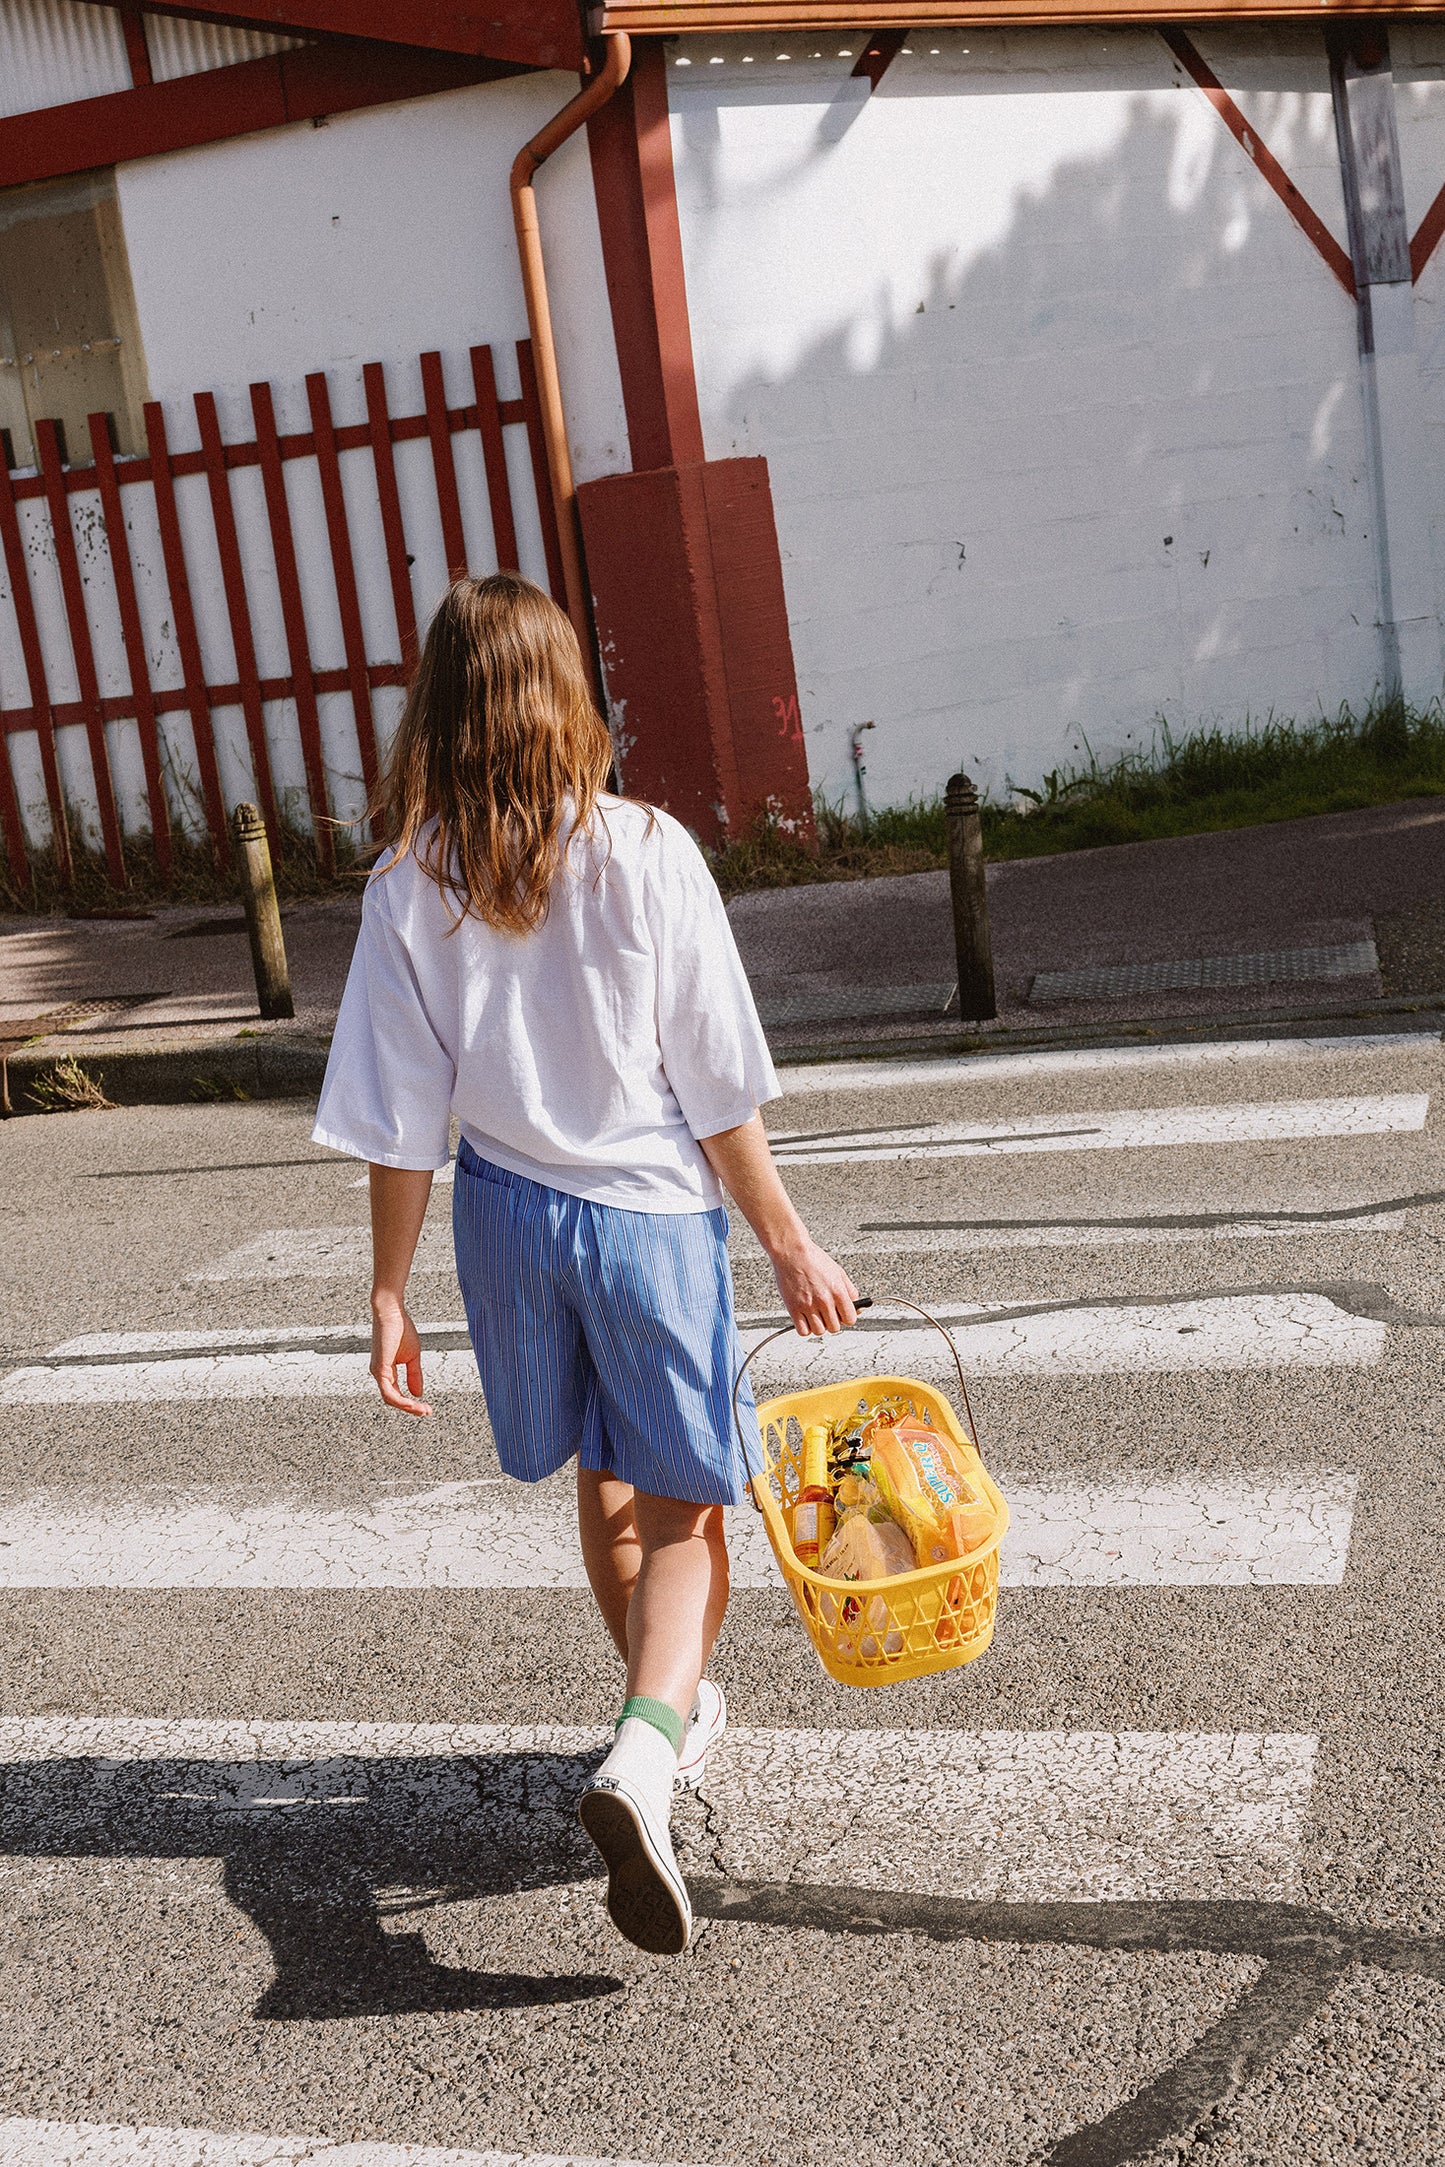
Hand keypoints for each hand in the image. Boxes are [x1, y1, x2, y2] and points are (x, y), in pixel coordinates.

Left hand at [370, 1297, 432, 1415]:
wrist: (392, 1312)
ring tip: (423, 1410)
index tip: (428, 1408)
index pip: (397, 1394)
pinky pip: (388, 1392)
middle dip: (411, 1408)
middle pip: (393, 1400)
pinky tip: (413, 1403)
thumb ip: (414, 1375)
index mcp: (386, 1372)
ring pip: (391, 1399)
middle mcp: (379, 1374)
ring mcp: (378, 1372)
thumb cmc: (400, 1329)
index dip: (412, 1403)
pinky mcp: (379, 1369)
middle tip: (427, 1412)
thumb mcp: (412, 1356)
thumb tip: (417, 1394)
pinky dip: (401, 1400)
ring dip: (407, 1407)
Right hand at [769, 1236, 859, 1336]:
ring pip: (819, 1331)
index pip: (850, 1319)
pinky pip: (803, 1331)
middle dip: (833, 1321)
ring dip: (819, 1325)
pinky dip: (805, 1328)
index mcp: (837, 1291)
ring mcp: (808, 1305)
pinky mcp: (793, 1308)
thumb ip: (850, 1291)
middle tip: (828, 1313)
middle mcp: (823, 1300)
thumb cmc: (813, 1259)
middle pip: (835, 1327)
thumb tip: (857, 1307)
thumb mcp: (838, 1272)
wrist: (791, 1252)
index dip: (847, 1318)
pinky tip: (806, 1318)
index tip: (842, 1315)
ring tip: (816, 1315)